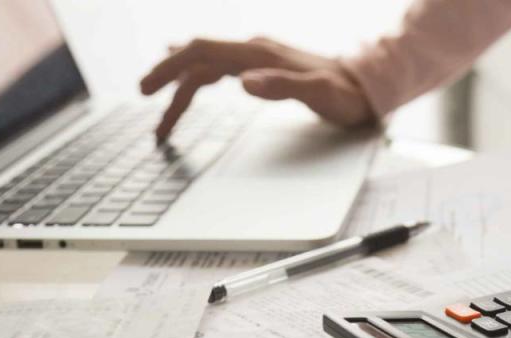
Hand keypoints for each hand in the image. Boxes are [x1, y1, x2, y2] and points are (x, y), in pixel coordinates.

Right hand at [140, 37, 374, 139]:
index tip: (146, 90)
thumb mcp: (318, 94)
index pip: (201, 52)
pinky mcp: (262, 67)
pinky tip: (188, 84)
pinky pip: (219, 69)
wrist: (366, 87)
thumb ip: (283, 86)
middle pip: (196, 57)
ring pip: (206, 65)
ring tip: (161, 114)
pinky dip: (197, 80)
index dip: (169, 68)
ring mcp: (257, 57)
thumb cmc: (345, 94)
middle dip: (166, 78)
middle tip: (144, 105)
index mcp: (259, 53)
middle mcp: (253, 50)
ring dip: (180, 86)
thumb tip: (244, 83)